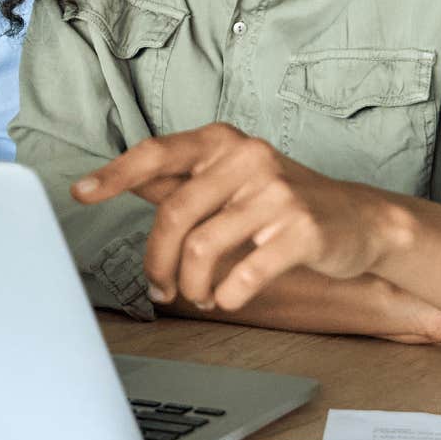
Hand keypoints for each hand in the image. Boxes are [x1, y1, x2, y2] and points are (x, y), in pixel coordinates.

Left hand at [72, 122, 404, 312]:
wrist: (361, 221)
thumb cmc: (283, 202)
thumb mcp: (231, 179)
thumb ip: (181, 181)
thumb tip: (123, 179)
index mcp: (222, 142)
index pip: (157, 154)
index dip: (114, 175)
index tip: (79, 193)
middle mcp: (247, 158)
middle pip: (174, 214)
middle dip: (158, 262)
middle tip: (161, 288)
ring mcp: (277, 192)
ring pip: (202, 249)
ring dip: (193, 285)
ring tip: (200, 295)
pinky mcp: (302, 229)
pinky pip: (244, 273)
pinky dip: (228, 295)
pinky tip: (230, 297)